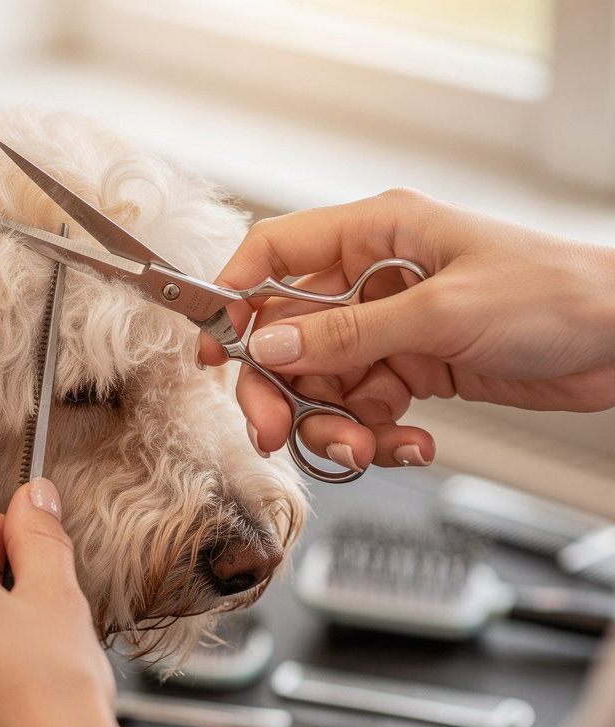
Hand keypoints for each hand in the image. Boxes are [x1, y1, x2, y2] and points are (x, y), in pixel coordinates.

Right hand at [200, 189, 614, 470]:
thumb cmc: (551, 294)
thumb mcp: (440, 311)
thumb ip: (346, 332)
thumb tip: (268, 346)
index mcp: (374, 237)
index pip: (275, 254)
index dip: (234, 298)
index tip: (215, 351)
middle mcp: (371, 282)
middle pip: (286, 338)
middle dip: (281, 390)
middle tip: (276, 431)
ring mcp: (388, 330)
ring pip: (323, 386)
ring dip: (336, 427)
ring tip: (369, 448)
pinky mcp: (409, 370)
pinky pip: (364, 411)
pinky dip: (378, 437)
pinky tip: (412, 443)